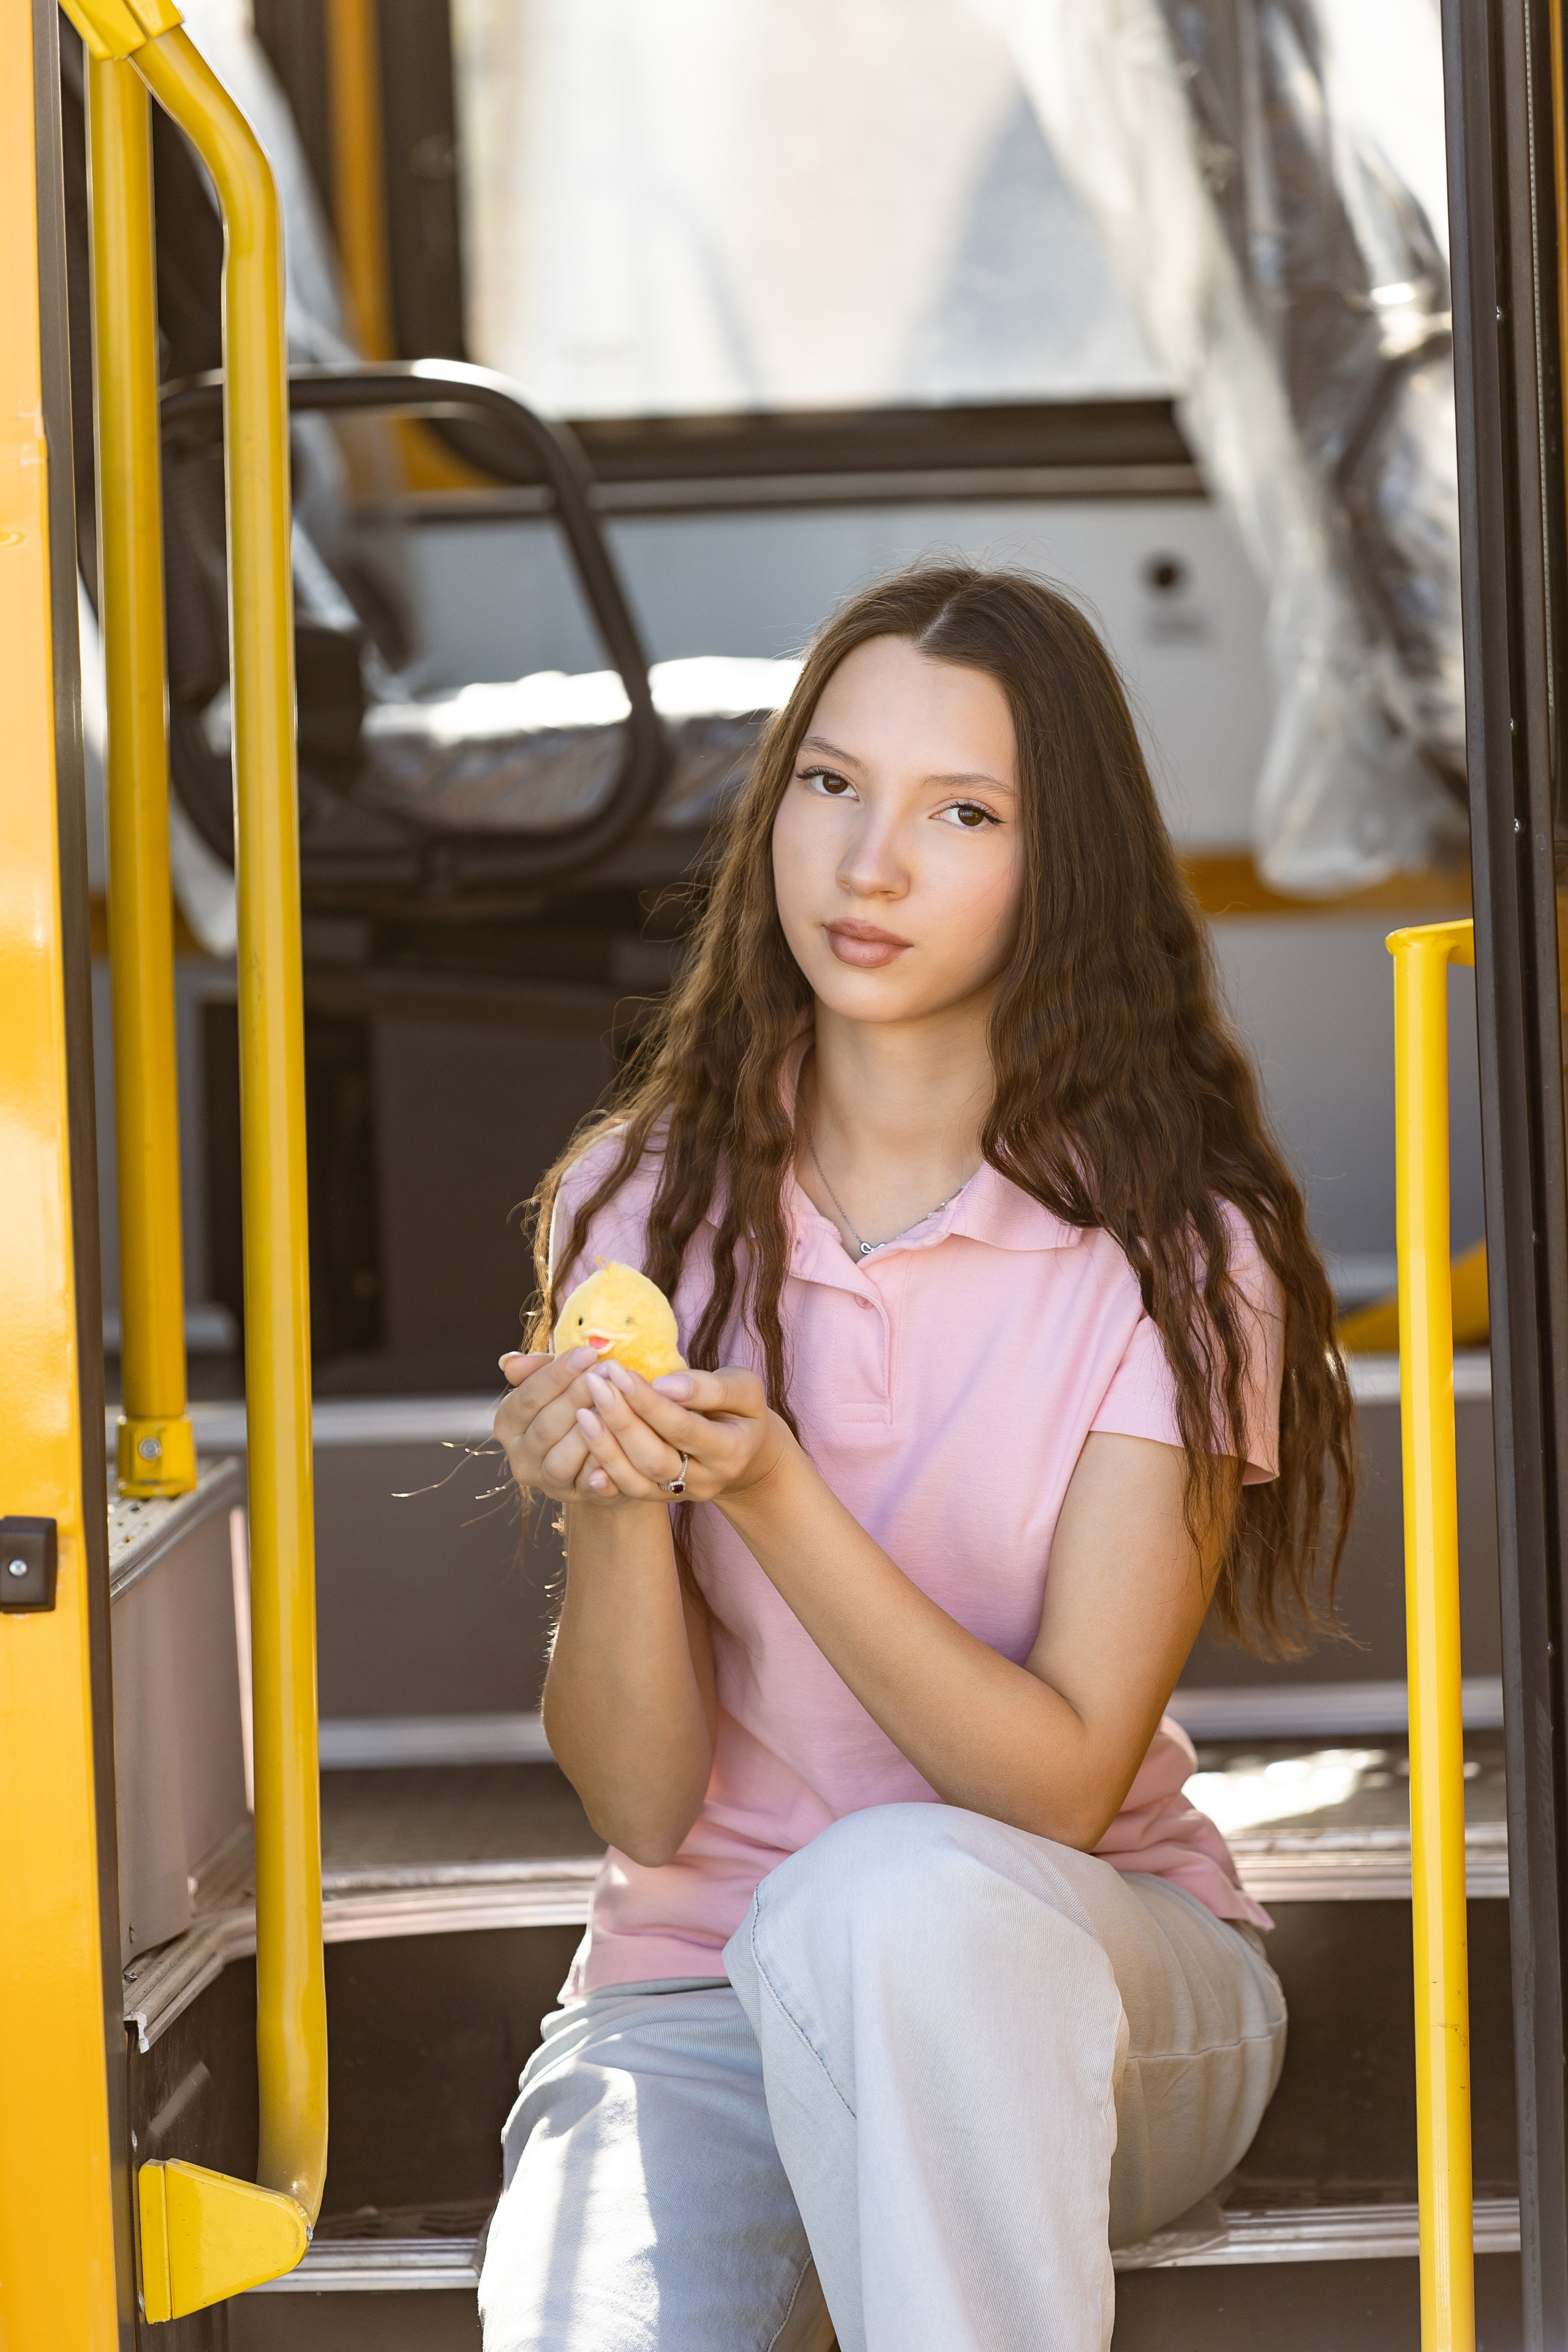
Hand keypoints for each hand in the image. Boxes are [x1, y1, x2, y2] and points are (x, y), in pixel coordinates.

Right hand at [494, 1347, 630, 1503]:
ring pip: (561, 1460)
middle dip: (578, 1397)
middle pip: (546, 1426)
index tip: (589, 1353)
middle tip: (608, 1372)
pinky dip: (601, 1465)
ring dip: (589, 1433)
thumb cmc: (579, 1404)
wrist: (605, 1449)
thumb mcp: (560, 1383)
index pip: (528, 1396)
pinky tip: (620, 1444)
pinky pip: (587, 1484)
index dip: (558, 1374)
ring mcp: (545, 1482)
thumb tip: (509, 1362)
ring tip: (615, 1404)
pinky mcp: (573, 1498)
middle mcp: (520, 1457)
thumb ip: (539, 1370)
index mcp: (509, 1423)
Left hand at [571, 1360, 789, 1504]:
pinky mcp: (660, 1498)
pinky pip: (627, 1491)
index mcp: (731, 1450)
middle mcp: (706, 1480)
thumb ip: (710, 1387)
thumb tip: (665, 1385)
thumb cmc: (740, 1410)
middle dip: (621, 1420)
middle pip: (655, 1457)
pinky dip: (603, 1471)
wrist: (746, 1454)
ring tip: (582, 1410)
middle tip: (594, 1383)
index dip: (648, 1402)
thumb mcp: (743, 1390)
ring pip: (636, 1479)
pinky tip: (584, 1444)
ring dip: (605, 1445)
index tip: (619, 1373)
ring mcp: (681, 1494)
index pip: (682, 1427)